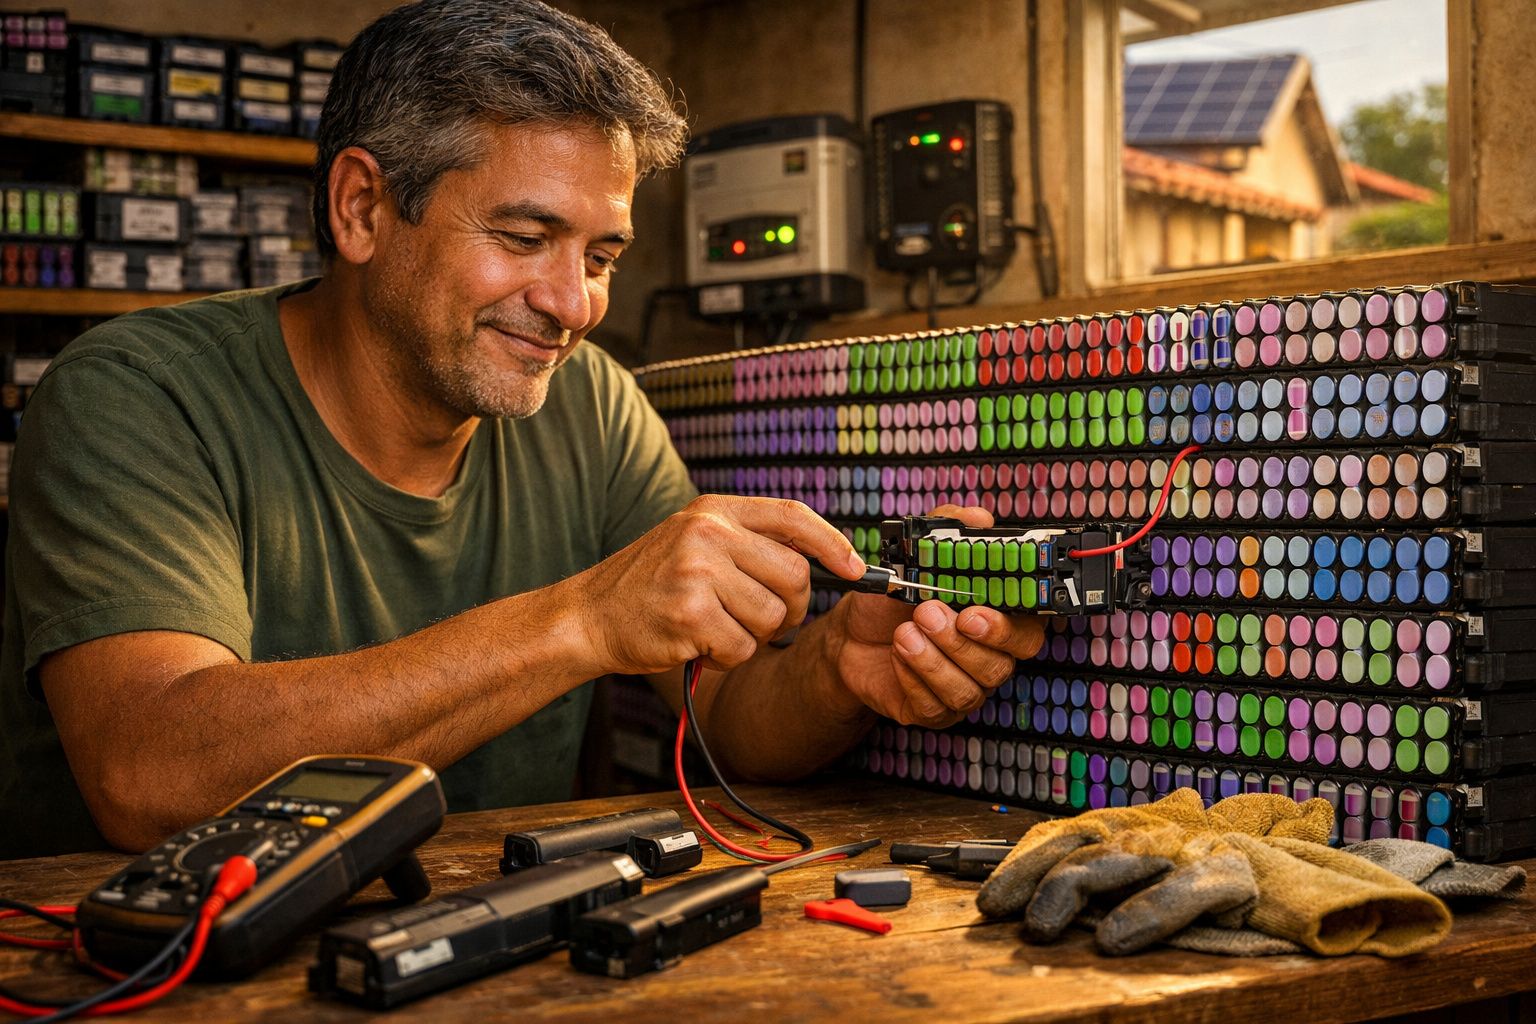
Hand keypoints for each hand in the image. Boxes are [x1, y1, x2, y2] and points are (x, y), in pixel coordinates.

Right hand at [573, 494, 866, 675]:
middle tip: (760, 618)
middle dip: (790, 608)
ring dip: (752, 636)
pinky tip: (699, 644)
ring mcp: (698, 571)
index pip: (793, 516)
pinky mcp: (690, 614)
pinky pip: (743, 648)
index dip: (832, 543)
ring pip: (772, 617)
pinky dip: (728, 658)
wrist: (589, 616)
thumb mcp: (694, 541)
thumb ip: (748, 541)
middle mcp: (708, 532)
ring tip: (715, 627)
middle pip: (794, 577)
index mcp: (714, 509)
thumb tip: (821, 558)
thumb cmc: (649, 585)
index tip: (854, 569)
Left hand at [827, 505, 1045, 726]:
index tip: (974, 611)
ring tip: (904, 633)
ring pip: (967, 689)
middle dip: (961, 642)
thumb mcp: (914, 556)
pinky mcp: (934, 711)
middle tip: (927, 613)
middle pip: (999, 665)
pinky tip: (897, 654)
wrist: (851, 634)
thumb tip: (978, 518)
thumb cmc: (893, 599)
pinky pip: (935, 706)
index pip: (1027, 631)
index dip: (1006, 626)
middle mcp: (987, 658)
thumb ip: (948, 531)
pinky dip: (912, 678)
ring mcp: (963, 688)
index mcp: (996, 621)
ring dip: (933, 660)